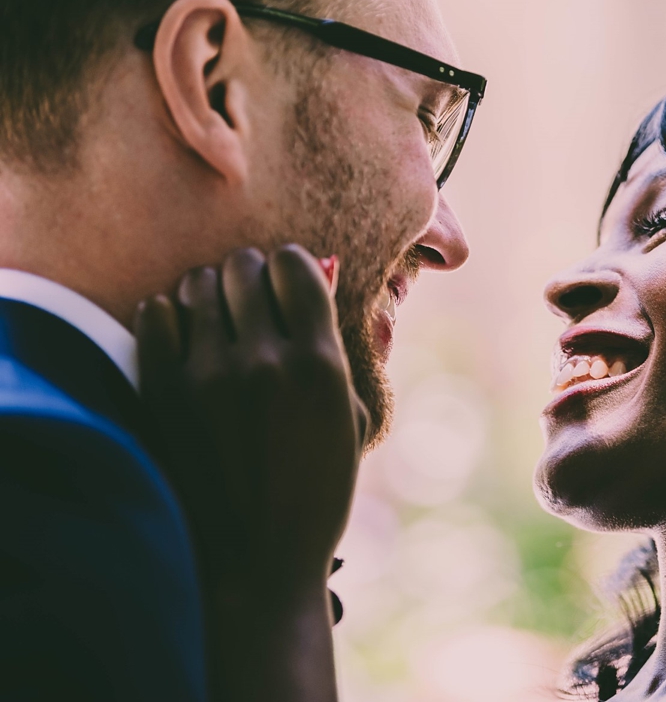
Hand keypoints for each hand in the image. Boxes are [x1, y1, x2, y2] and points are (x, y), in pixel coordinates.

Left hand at [135, 245, 364, 701]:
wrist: (255, 562)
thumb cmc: (314, 492)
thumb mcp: (346, 417)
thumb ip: (334, 342)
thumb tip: (320, 267)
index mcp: (319, 364)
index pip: (294, 266)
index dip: (290, 266)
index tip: (286, 281)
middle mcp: (264, 361)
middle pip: (245, 266)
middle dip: (250, 274)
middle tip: (251, 299)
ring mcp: (207, 376)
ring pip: (198, 283)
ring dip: (210, 291)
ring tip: (217, 318)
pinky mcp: (162, 393)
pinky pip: (156, 314)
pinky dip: (170, 315)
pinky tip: (184, 337)